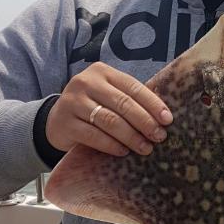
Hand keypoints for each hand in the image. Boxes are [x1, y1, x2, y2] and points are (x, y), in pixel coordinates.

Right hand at [46, 62, 172, 156]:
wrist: (56, 121)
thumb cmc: (92, 108)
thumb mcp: (108, 96)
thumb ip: (130, 99)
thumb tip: (164, 116)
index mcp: (103, 72)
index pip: (133, 87)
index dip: (153, 104)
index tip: (167, 120)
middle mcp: (86, 82)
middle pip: (123, 104)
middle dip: (145, 122)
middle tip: (159, 137)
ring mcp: (73, 102)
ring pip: (110, 120)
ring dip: (131, 136)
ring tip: (145, 148)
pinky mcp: (65, 123)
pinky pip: (93, 136)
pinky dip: (111, 145)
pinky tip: (123, 152)